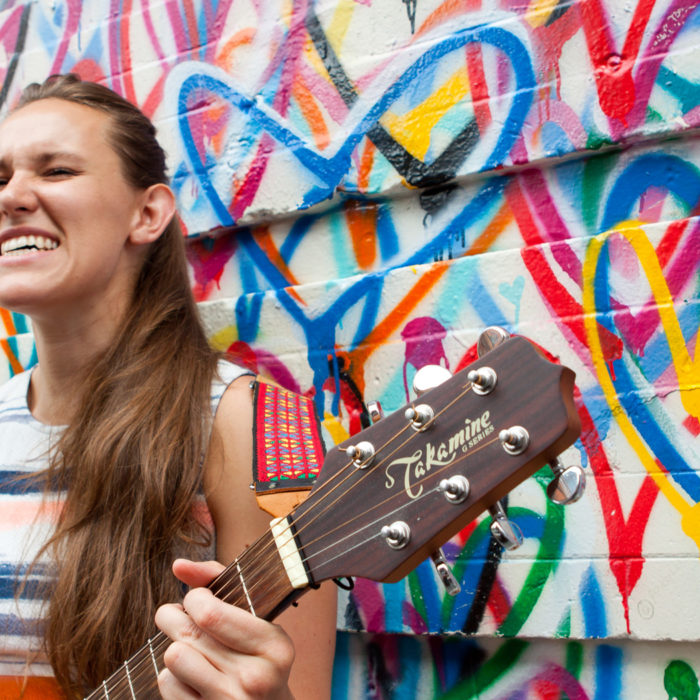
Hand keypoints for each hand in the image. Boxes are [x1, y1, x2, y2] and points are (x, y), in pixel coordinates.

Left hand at [155, 559, 294, 698]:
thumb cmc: (256, 653)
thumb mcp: (255, 617)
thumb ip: (218, 581)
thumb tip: (178, 564)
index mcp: (274, 644)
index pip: (210, 613)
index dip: (194, 598)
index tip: (198, 598)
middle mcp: (255, 677)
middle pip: (187, 633)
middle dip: (173, 615)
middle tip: (178, 614)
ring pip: (174, 657)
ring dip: (174, 647)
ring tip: (187, 644)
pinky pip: (167, 684)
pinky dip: (171, 675)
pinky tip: (188, 674)